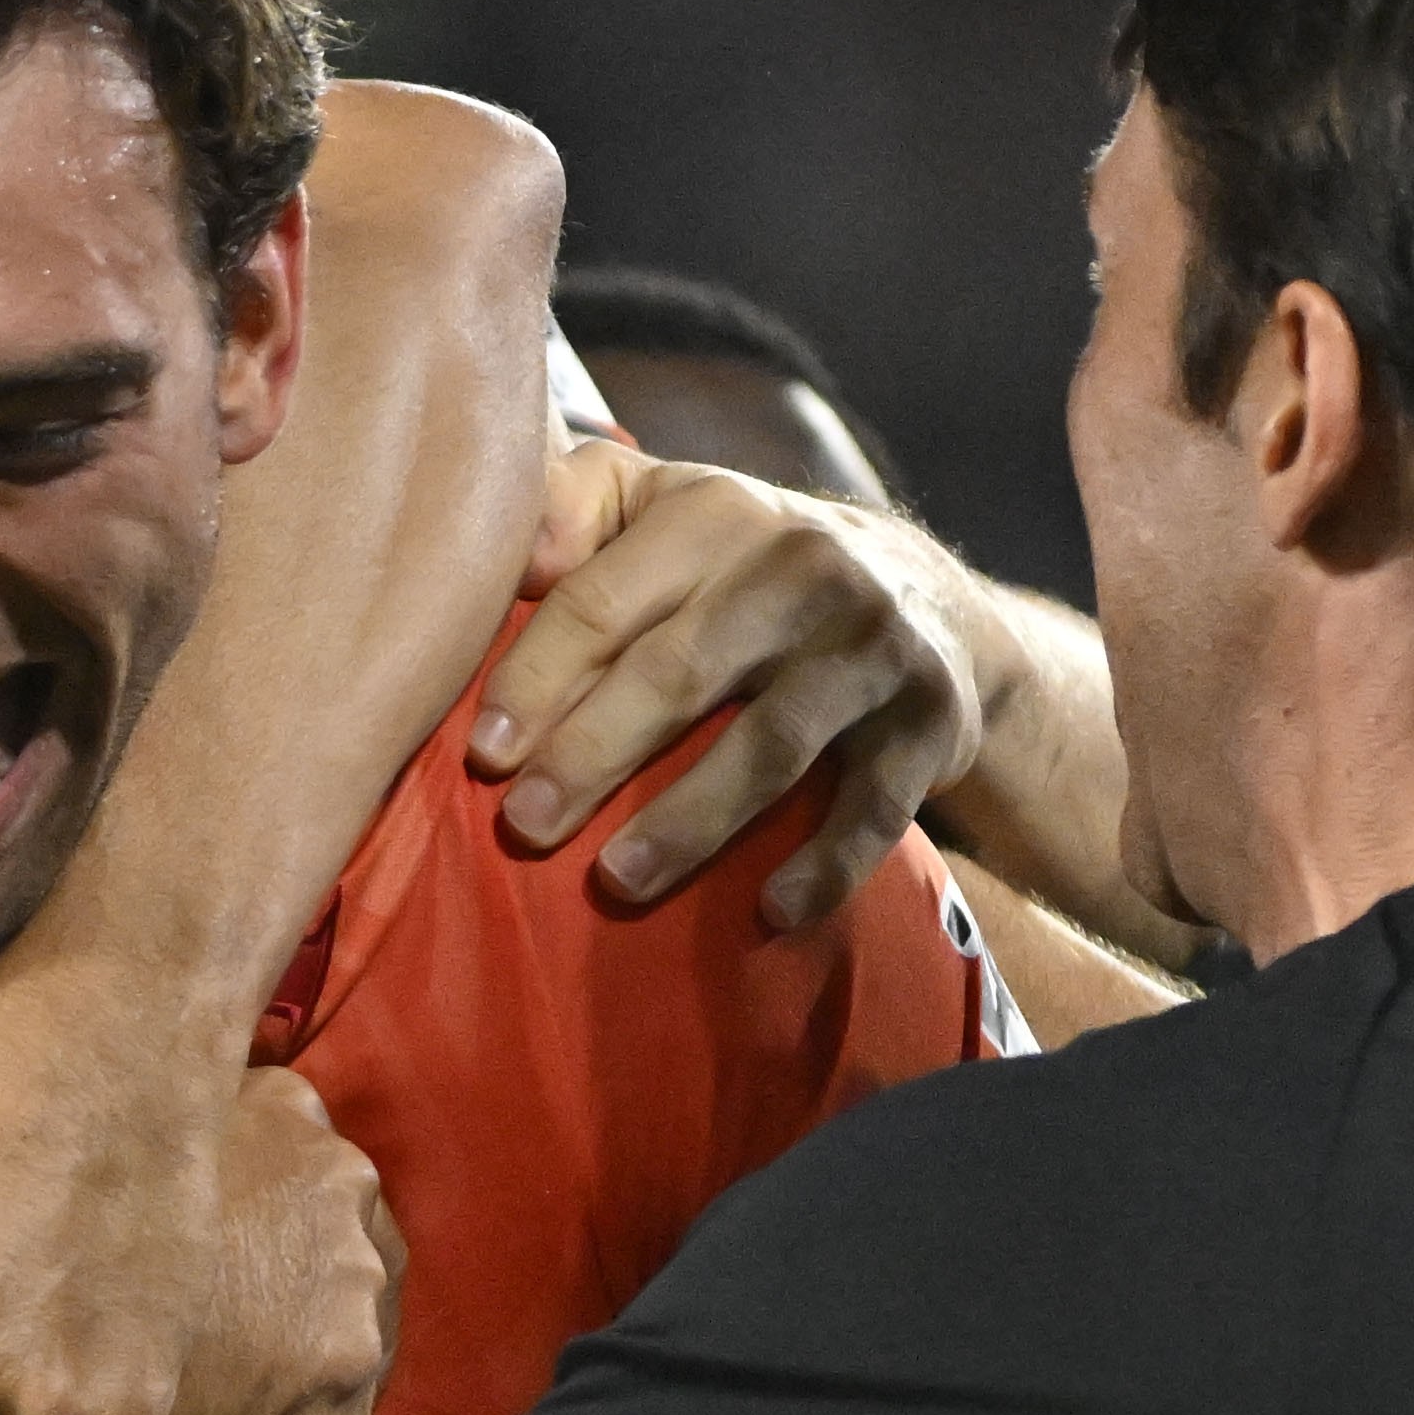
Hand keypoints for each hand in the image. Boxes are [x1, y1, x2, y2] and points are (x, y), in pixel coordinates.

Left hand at [472, 440, 1007, 933]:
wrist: (927, 596)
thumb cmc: (745, 563)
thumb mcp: (666, 504)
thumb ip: (576, 507)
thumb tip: (504, 556)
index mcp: (715, 514)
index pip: (604, 600)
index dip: (537, 678)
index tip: (484, 753)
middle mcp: (800, 571)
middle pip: (677, 673)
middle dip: (591, 755)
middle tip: (524, 827)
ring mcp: (872, 649)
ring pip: (769, 746)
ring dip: (688, 821)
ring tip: (617, 880)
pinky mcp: (929, 721)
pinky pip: (872, 806)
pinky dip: (825, 864)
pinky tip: (770, 910)